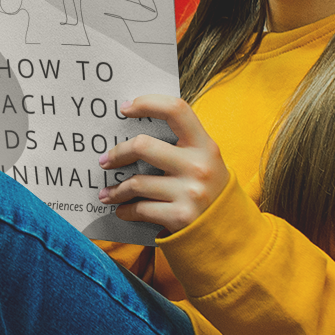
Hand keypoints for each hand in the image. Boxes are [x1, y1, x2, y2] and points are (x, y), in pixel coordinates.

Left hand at [97, 95, 230, 236]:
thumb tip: (136, 130)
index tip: (125, 108)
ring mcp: (190, 192)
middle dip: (117, 153)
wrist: (229, 231)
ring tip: (107, 193)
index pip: (176, 110)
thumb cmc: (209, 190)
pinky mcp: (180, 217)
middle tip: (105, 161)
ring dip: (116, 190)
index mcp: (205, 145)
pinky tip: (122, 210)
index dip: (148, 103)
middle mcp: (199, 166)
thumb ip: (181, 144)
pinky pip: (140, 209)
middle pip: (143, 145)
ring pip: (136, 183)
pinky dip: (126, 210)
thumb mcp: (205, 161)